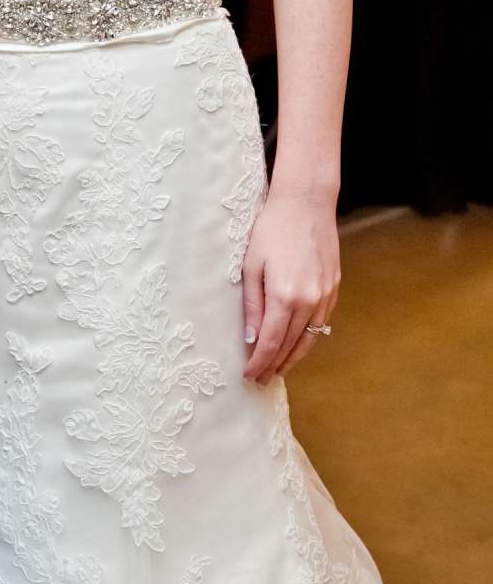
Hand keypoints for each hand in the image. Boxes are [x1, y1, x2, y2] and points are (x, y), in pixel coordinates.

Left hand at [241, 190, 339, 382]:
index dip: (259, 363)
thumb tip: (250, 338)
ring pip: (310, 339)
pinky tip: (297, 344)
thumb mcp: (251, 265)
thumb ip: (251, 304)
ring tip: (278, 369)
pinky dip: (309, 339)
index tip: (249, 376)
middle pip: (291, 346)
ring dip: (294, 357)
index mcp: (285, 296)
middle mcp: (310, 301)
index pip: (271, 343)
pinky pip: (321, 323)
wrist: (306, 203)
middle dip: (275, 366)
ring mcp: (325, 295)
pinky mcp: (334, 288)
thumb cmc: (272, 229)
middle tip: (260, 380)